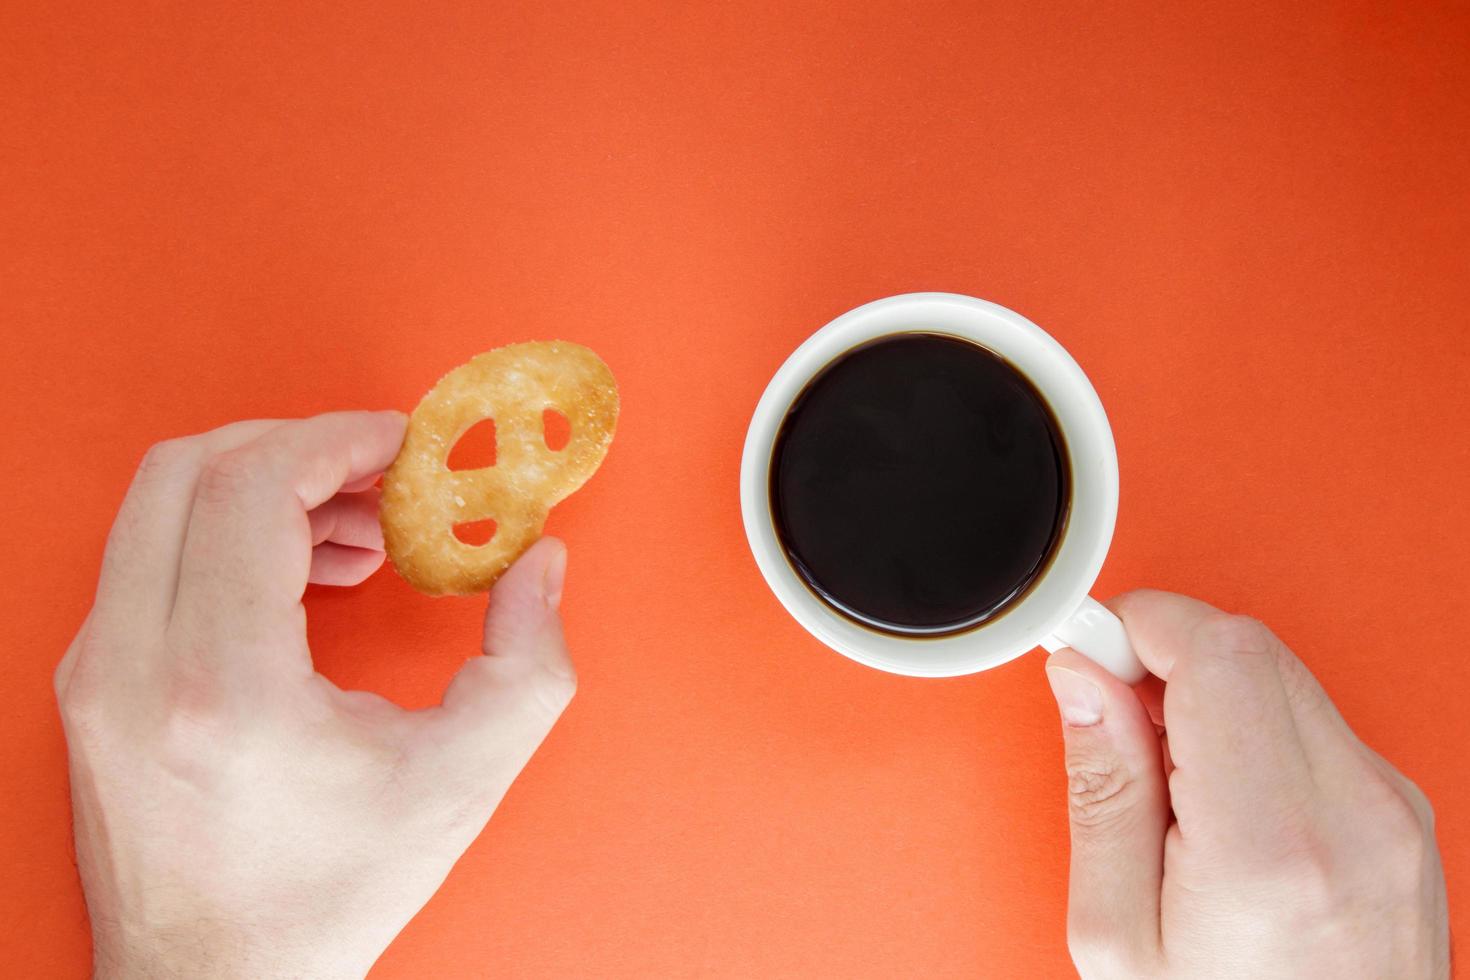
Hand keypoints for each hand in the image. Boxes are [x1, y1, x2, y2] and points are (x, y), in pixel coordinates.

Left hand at [54, 412, 576, 978]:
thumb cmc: (330, 889)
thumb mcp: (463, 780)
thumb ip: (530, 660)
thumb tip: (538, 560)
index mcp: (224, 688)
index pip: (252, 485)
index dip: (338, 438)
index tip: (401, 446)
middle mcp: (134, 670)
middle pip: (190, 468)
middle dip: (300, 448)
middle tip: (381, 479)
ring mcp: (96, 676)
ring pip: (158, 504)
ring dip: (262, 487)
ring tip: (357, 535)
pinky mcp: (90, 685)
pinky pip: (146, 556)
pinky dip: (223, 534)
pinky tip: (302, 574)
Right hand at [1044, 591, 1448, 978]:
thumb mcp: (1119, 934)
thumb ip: (1102, 788)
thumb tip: (1083, 679)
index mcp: (1269, 846)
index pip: (1217, 651)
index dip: (1139, 628)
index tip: (1091, 652)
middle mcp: (1354, 817)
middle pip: (1251, 649)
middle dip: (1166, 656)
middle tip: (1114, 719)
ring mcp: (1392, 816)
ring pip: (1283, 676)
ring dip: (1209, 694)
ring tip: (1168, 782)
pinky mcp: (1403, 818)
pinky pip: (1314, 723)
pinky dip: (1252, 731)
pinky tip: (1217, 800)